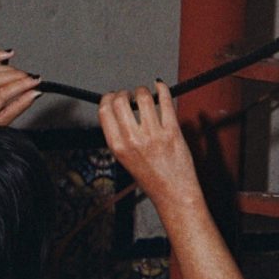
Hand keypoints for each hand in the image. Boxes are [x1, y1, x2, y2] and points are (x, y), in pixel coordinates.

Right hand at [98, 83, 199, 208]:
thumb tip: (119, 112)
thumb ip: (121, 137)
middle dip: (124, 92)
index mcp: (118, 146)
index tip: (113, 96)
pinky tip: (160, 86)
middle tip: (130, 94)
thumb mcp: (126, 160)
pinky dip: (162, 89)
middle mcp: (133, 140)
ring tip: (146, 93)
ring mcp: (154, 135)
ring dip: (143, 90)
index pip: (104, 111)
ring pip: (143, 98)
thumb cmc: (152, 178)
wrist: (173, 192)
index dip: (108, 98)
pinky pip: (166, 103)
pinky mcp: (173, 132)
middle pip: (120, 101)